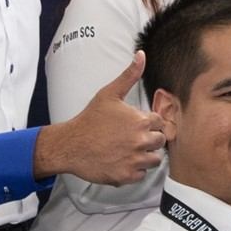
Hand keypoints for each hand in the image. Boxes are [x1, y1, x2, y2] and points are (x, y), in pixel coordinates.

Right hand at [41, 58, 170, 186]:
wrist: (70, 145)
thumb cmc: (90, 120)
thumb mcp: (109, 94)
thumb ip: (129, 75)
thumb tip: (141, 54)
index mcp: (141, 121)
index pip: (159, 122)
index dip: (148, 123)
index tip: (134, 125)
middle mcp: (141, 141)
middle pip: (159, 141)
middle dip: (149, 139)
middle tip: (130, 138)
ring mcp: (134, 160)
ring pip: (154, 160)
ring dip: (145, 156)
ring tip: (127, 150)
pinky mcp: (127, 176)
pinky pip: (142, 175)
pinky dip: (134, 170)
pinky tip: (121, 161)